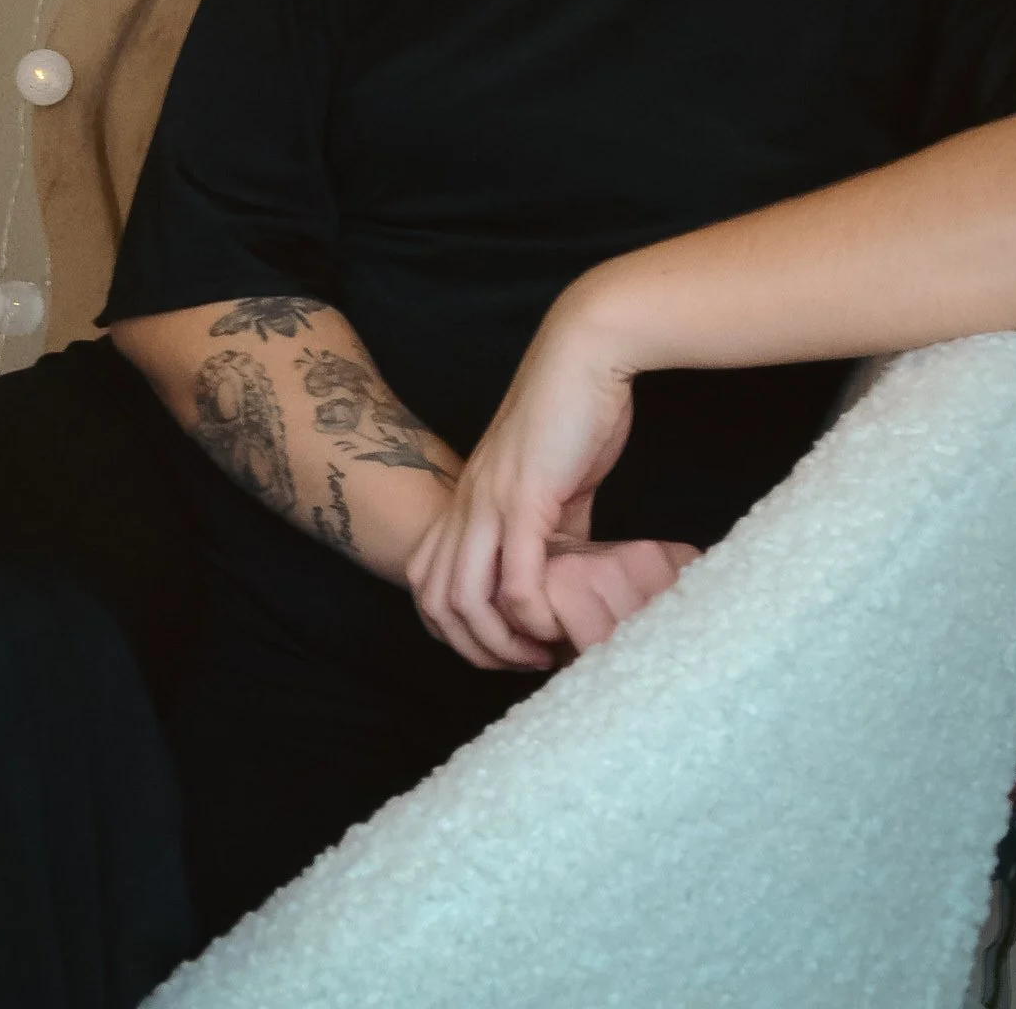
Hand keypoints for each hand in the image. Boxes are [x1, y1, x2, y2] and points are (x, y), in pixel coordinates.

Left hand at [405, 288, 677, 661]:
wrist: (586, 353)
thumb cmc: (575, 409)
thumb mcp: (556, 480)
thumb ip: (551, 524)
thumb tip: (565, 566)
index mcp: (470, 496)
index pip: (429, 580)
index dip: (458, 627)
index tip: (507, 644)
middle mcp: (469, 501)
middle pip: (433, 599)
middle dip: (471, 648)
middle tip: (520, 663)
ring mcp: (491, 499)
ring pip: (462, 596)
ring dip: (497, 642)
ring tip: (537, 654)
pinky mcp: (525, 496)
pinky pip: (512, 576)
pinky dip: (527, 614)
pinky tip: (552, 623)